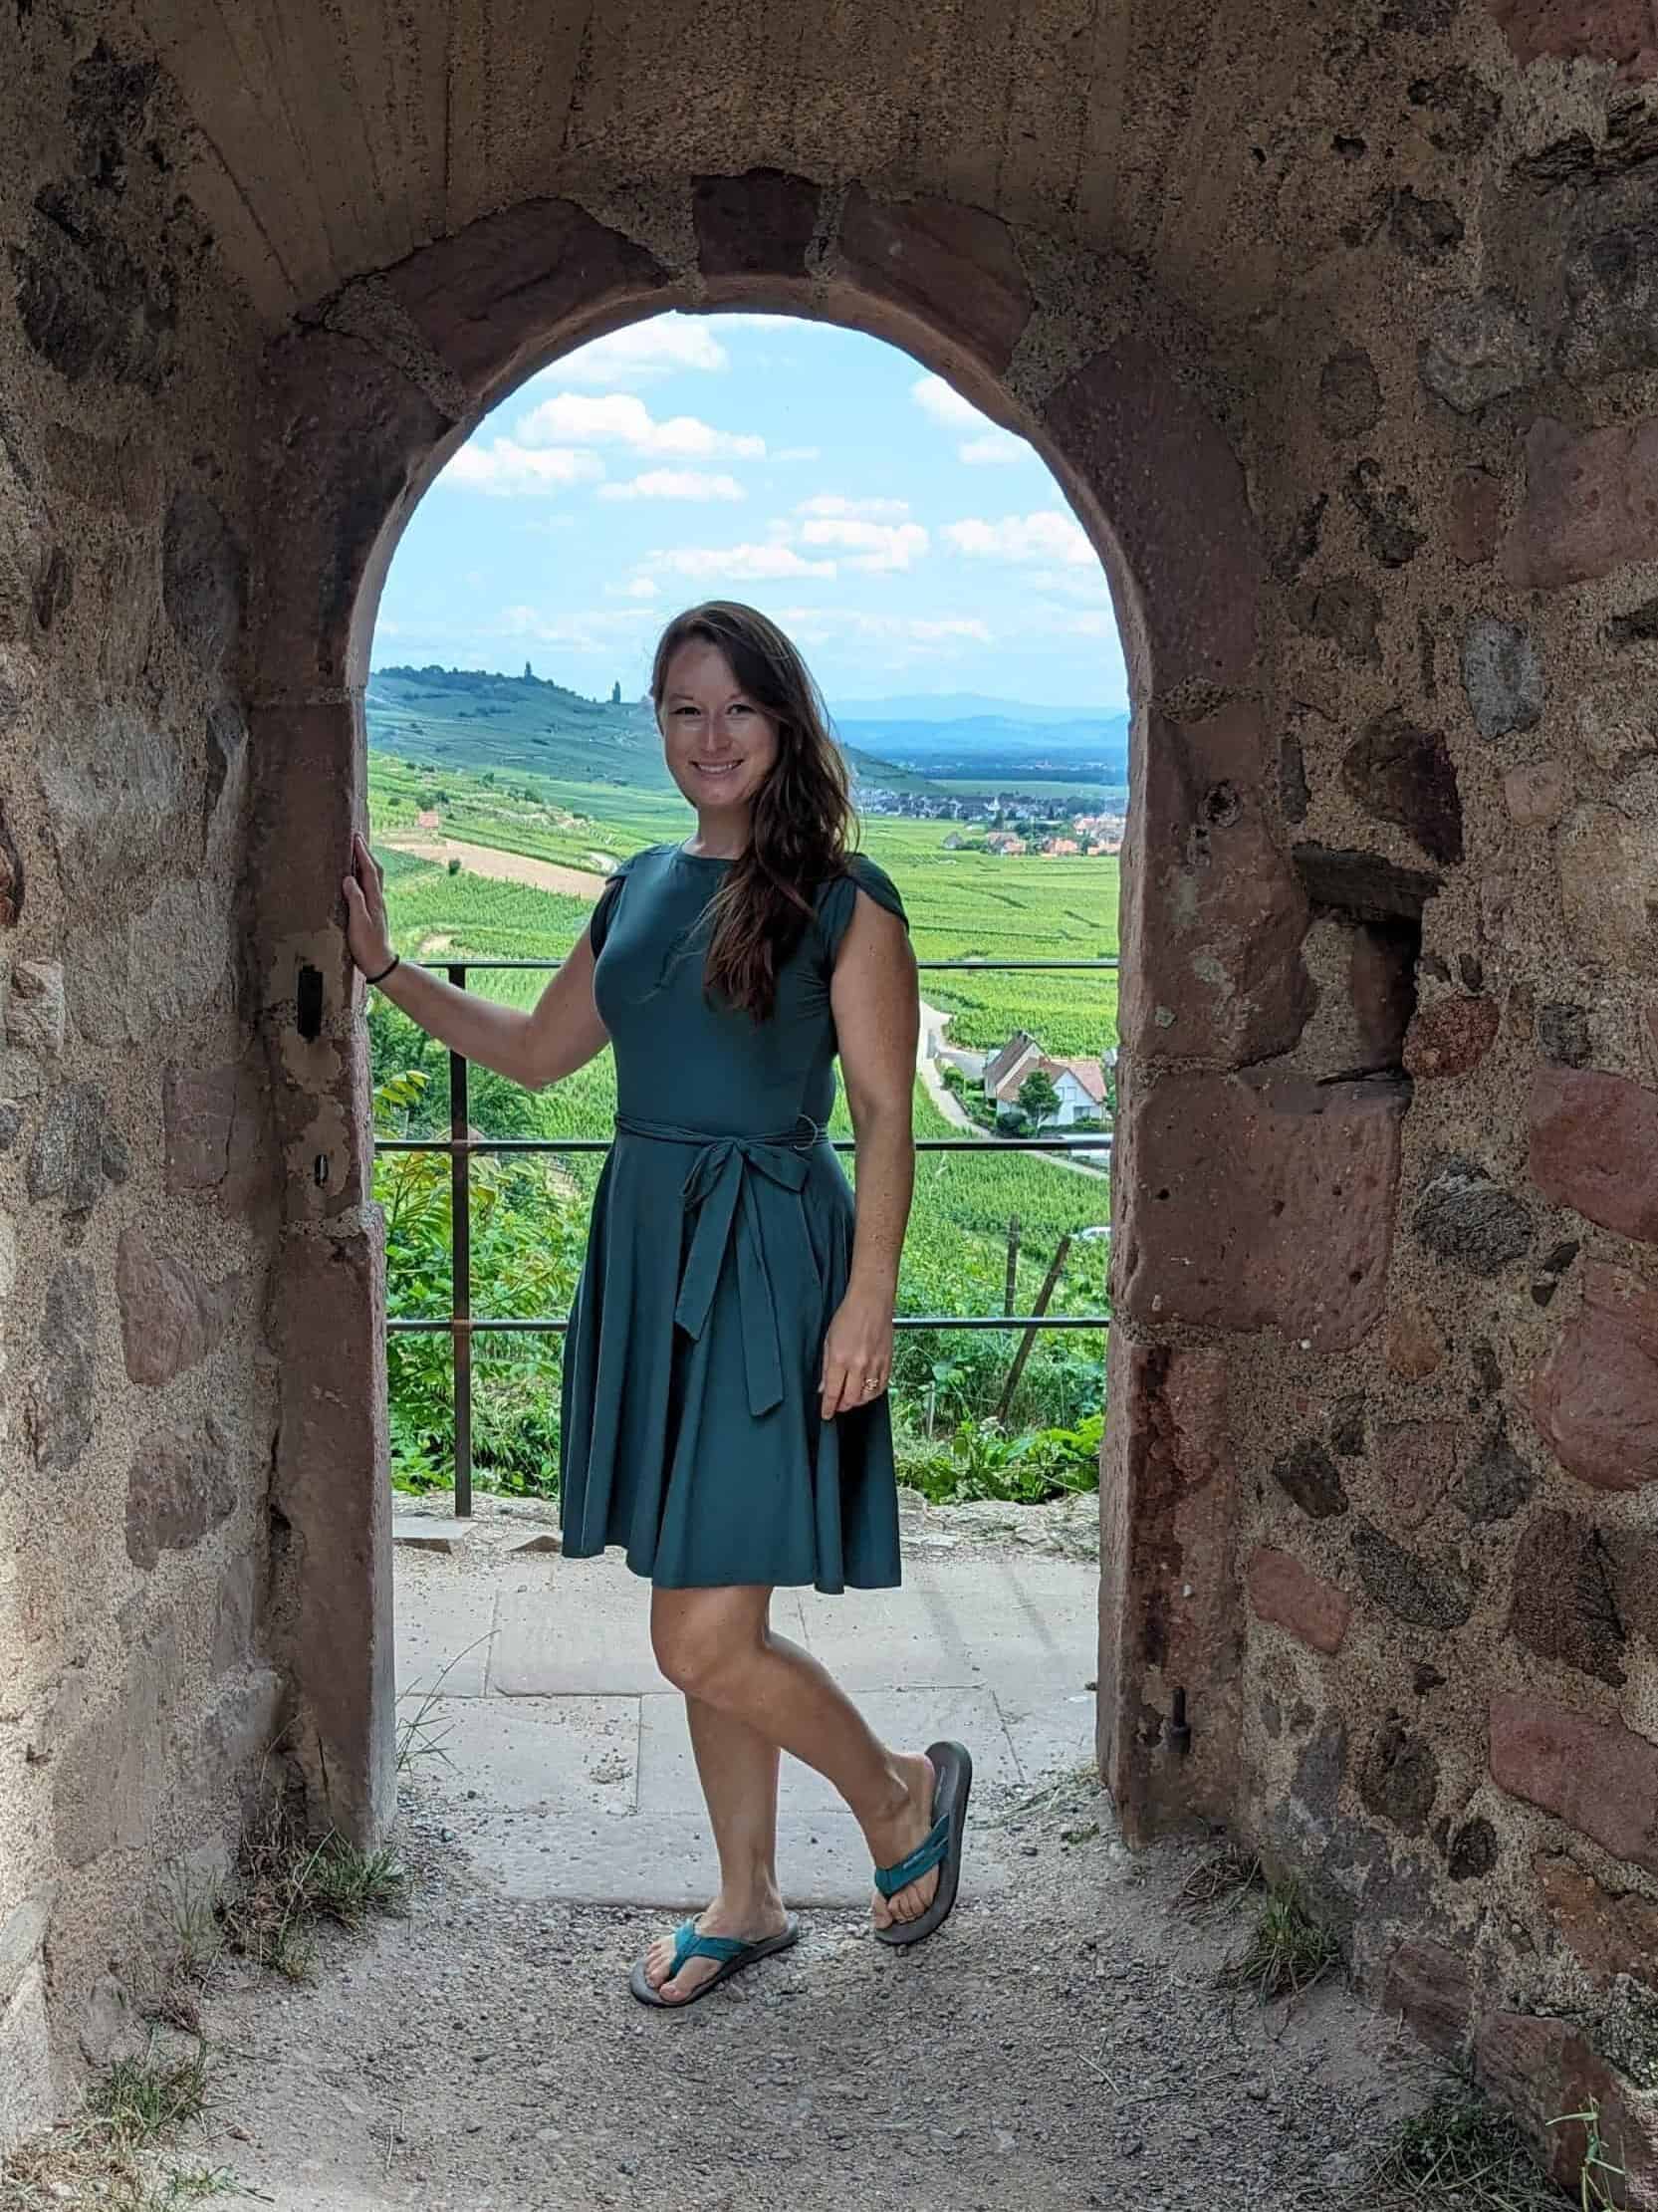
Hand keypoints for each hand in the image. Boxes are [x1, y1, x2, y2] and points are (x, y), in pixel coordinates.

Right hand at [342, 830, 393, 977]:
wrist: (379, 964)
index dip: (362, 853)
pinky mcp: (371, 913)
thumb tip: (349, 878)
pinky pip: (367, 888)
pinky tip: (355, 879)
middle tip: (356, 839)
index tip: (355, 838)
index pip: (369, 871)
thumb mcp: (358, 922)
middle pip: (374, 871)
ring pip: (371, 879)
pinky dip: (361, 877)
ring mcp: (375, 906)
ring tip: (355, 853)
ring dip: (364, 864)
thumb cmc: (367, 946)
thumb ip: (355, 900)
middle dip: (365, 854)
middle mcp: (377, 900)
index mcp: (374, 899)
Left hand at [819, 1281, 894, 1419]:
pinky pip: (881, 1387)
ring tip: (850, 1399)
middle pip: (851, 1399)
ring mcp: (876, 1364)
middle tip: (837, 1406)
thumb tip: (824, 1387)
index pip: (833, 1392)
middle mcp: (859, 1364)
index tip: (825, 1414)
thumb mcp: (829, 1340)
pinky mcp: (888, 1362)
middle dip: (842, 1406)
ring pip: (867, 1396)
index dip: (828, 1407)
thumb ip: (827, 1366)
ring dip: (857, 1402)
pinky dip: (873, 1394)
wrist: (871, 1300)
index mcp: (841, 1358)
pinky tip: (866, 1392)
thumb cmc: (848, 1316)